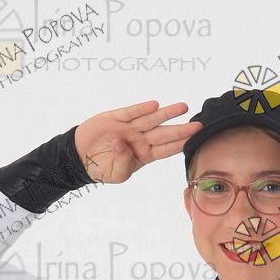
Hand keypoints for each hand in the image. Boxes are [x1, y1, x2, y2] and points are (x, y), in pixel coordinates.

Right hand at [73, 99, 203, 183]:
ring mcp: (129, 127)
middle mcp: (140, 139)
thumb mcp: (118, 173)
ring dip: (167, 113)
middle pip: (164, 133)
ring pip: (151, 119)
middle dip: (181, 129)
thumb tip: (123, 144)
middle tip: (198, 125)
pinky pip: (130, 112)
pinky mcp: (115, 118)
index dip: (180, 144)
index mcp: (145, 154)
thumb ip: (125, 162)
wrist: (80, 158)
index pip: (167, 149)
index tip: (195, 141)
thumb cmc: (102, 168)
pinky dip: (141, 109)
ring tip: (183, 107)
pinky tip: (154, 105)